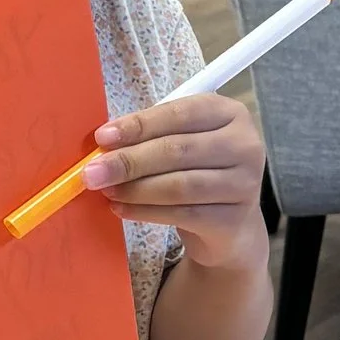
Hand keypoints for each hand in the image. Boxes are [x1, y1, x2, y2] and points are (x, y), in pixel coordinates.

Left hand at [82, 89, 267, 271]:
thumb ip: (152, 137)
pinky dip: (145, 212)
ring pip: (179, 185)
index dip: (139, 125)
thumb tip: (104, 144)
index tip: (103, 137)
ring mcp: (245, 184)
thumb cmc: (198, 172)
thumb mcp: (183, 143)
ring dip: (135, 189)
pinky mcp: (234, 219)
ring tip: (106, 190)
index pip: (181, 114)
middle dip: (129, 161)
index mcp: (231, 113)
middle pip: (178, 150)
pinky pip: (181, 215)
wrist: (229, 226)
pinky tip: (121, 209)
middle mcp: (246, 145)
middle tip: (93, 172)